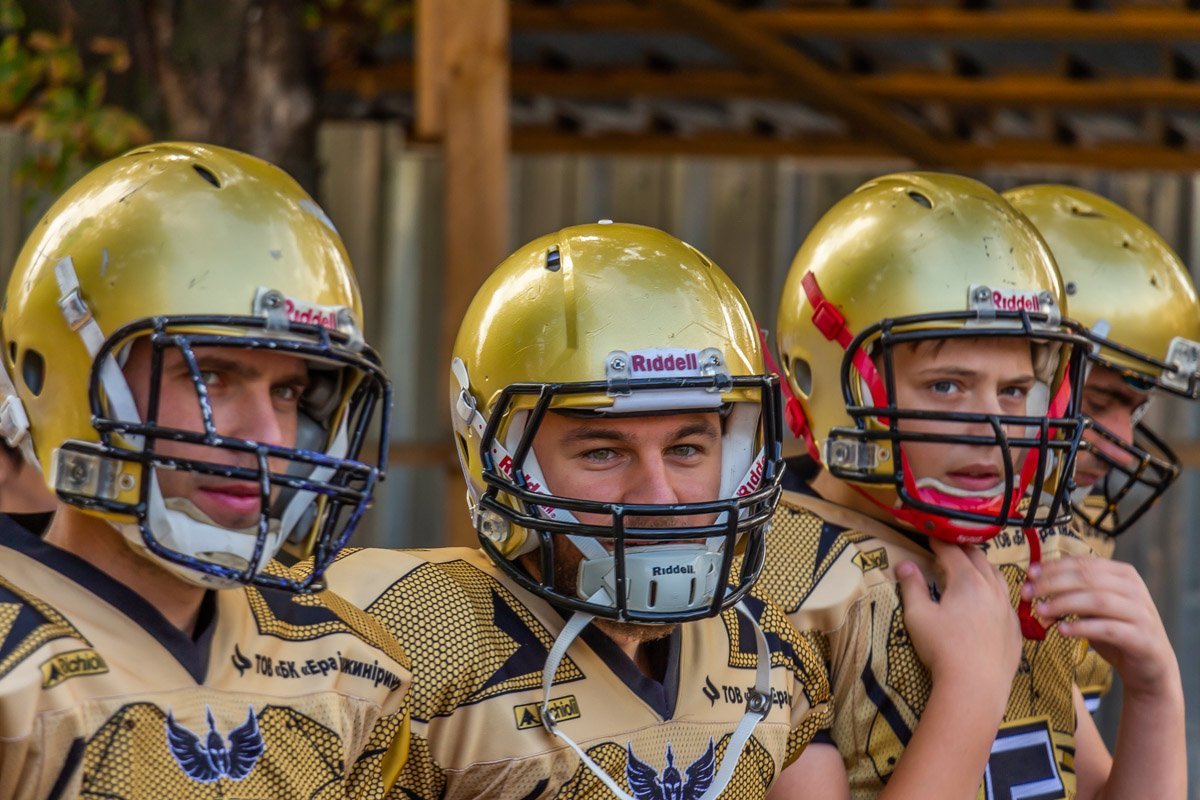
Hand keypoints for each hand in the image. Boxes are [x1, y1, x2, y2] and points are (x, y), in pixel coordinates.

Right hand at [898, 538, 1021, 692]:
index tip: (930, 537)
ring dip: (983, 568)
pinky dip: (995, 592)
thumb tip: (904, 564)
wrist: (976, 686)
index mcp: (968, 581)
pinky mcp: (1016, 629)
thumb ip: (911, 586)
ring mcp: (1007, 609)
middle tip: (949, 548)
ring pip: (998, 577)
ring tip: (972, 568)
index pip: (953, 552)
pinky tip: (987, 602)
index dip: (939, 542)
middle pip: (979, 559)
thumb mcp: (918, 616)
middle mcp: (992, 589)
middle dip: (963, 550)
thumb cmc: (943, 648)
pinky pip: (1006, 601)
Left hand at [1022, 556, 1178, 699]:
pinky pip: (1108, 628)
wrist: (1149, 665)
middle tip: (1028, 594)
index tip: (1029, 574)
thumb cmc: (1115, 630)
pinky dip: (1082, 627)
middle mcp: (1134, 589)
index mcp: (1122, 574)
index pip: (1083, 562)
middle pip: (1087, 578)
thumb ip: (1071, 593)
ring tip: (1041, 612)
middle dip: (1052, 584)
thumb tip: (1033, 583)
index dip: (1053, 567)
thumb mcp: (1093, 607)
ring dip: (1064, 604)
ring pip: (1097, 600)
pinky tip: (1062, 630)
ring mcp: (1141, 612)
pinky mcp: (1142, 637)